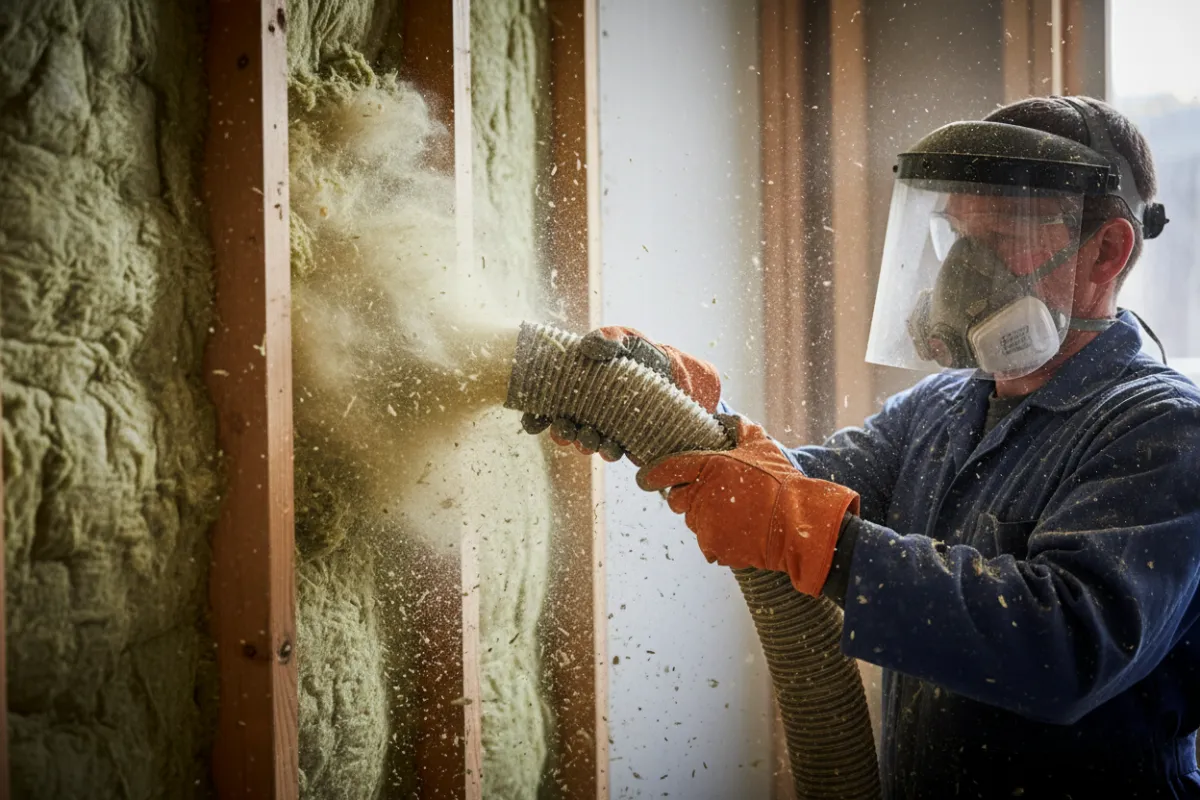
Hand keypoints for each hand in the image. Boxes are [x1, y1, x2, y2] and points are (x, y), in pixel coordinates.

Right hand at [522, 326, 721, 462]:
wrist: (681, 374)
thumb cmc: (646, 354)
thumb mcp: (627, 338)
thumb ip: (608, 337)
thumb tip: (588, 347)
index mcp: (579, 386)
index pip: (549, 403)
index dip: (537, 415)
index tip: (532, 422)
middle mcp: (589, 410)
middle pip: (565, 427)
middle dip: (561, 432)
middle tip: (564, 431)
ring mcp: (608, 427)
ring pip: (587, 442)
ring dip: (583, 444)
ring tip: (589, 439)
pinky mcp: (628, 441)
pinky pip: (614, 451)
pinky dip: (609, 451)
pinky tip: (612, 447)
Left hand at [636, 416, 858, 595]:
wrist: (797, 523)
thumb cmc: (780, 481)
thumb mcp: (761, 445)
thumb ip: (739, 428)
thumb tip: (725, 418)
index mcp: (708, 466)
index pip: (665, 469)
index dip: (653, 474)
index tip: (646, 478)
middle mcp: (700, 495)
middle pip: (675, 500)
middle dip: (687, 498)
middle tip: (711, 497)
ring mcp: (705, 523)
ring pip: (692, 522)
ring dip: (706, 519)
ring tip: (734, 516)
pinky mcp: (714, 546)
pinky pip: (707, 544)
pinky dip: (719, 541)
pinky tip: (739, 533)